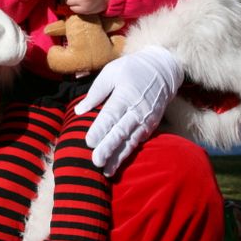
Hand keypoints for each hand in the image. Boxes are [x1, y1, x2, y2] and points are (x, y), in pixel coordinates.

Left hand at [74, 45, 182, 176]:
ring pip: (131, 141)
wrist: (162, 70)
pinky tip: (119, 163)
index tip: (88, 142)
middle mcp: (136, 110)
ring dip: (119, 156)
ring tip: (107, 171)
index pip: (110, 115)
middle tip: (96, 161)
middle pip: (121, 132)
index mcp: (125, 95)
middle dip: (108, 148)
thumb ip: (96, 92)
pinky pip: (138, 141)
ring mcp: (145, 119)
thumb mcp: (111, 72)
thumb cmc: (131, 70)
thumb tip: (79, 111)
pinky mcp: (150, 125)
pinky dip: (129, 152)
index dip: (100, 130)